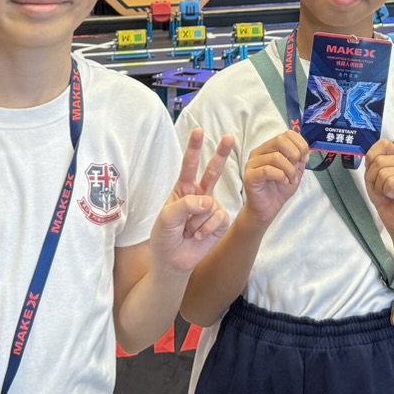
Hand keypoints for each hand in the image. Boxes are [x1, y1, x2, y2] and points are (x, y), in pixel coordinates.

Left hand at [150, 129, 234, 274]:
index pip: (189, 165)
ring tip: (188, 232)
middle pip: (213, 170)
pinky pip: (219, 218)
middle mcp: (199, 194)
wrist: (173, 261)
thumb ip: (185, 204)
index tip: (198, 131)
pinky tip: (199, 237)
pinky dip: (207, 229)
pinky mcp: (221, 221)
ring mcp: (211, 207)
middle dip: (221, 154)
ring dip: (196, 222)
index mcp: (183, 189)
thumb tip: (209, 201)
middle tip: (229, 137)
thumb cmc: (165, 237)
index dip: (194, 148)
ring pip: (210, 204)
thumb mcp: (166, 218)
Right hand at [242, 131, 308, 226]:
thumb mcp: (295, 172)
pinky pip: (267, 170)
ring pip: (275, 157)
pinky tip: (284, 181)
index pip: (287, 134)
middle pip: (280, 140)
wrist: (268, 208)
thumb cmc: (279, 189)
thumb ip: (300, 160)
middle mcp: (260, 152)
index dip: (300, 144)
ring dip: (289, 170)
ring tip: (291, 179)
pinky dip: (280, 175)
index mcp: (270, 147)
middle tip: (297, 168)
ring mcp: (252, 163)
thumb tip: (306, 151)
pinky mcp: (249, 176)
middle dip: (295, 154)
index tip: (305, 158)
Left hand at [362, 138, 393, 234]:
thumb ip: (372, 161)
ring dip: (380, 186)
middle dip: (373, 178)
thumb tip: (369, 155)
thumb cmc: (385, 197)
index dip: (372, 158)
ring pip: (383, 172)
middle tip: (382, 188)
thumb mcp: (372, 175)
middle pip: (379, 160)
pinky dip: (387, 192)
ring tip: (388, 192)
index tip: (375, 173)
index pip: (383, 144)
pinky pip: (390, 182)